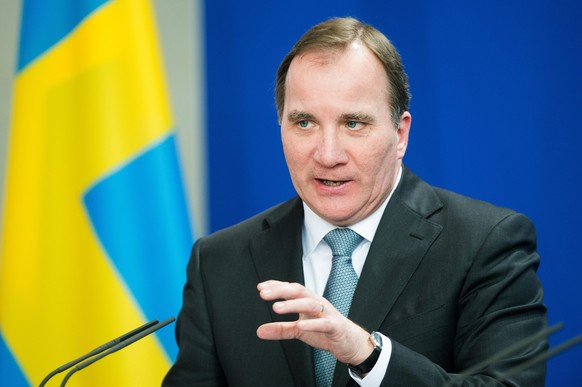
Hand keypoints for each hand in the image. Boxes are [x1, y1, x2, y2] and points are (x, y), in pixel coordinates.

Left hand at [256, 280, 372, 364]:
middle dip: (281, 290)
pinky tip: (300, 324)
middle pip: (299, 291)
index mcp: (308, 301)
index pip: (291, 289)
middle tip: (264, 294)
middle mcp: (317, 303)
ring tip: (276, 308)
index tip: (260, 287)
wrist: (351, 343)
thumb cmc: (326, 331)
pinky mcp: (335, 326)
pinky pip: (323, 323)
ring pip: (309, 304)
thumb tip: (259, 331)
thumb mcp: (299, 330)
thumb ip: (280, 329)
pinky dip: (311, 323)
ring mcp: (327, 313)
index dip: (276, 286)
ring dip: (292, 305)